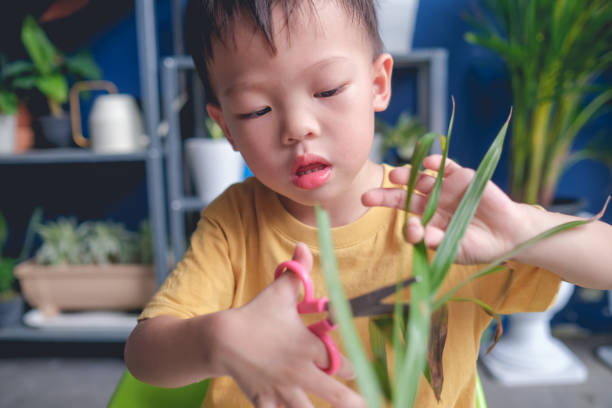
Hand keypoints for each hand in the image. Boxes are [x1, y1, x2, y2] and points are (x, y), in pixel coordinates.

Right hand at [217, 242, 365, 407]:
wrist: (220, 338)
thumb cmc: (255, 314)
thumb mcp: (279, 291)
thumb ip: (296, 271)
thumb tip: (304, 245)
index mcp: (308, 347)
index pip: (342, 363)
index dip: (352, 368)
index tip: (356, 372)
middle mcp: (299, 371)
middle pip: (335, 394)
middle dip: (352, 402)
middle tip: (366, 406)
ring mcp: (281, 388)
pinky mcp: (265, 400)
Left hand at [362, 155, 524, 264]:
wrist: (508, 235)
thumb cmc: (477, 245)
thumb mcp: (455, 249)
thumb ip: (436, 241)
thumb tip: (418, 234)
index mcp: (426, 220)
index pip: (406, 219)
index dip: (407, 226)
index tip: (412, 230)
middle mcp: (431, 202)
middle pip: (404, 196)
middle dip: (386, 196)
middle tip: (368, 196)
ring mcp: (445, 188)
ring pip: (421, 179)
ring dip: (408, 176)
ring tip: (395, 176)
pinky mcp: (463, 176)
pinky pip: (447, 166)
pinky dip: (437, 162)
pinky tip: (428, 162)